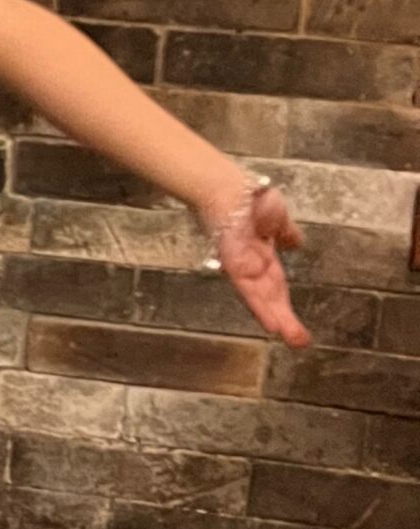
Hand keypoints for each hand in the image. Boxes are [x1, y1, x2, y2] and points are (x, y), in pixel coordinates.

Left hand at [200, 181, 309, 347]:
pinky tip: (271, 323)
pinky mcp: (233, 262)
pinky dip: (260, 305)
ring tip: (291, 338)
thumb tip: (295, 243)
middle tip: (300, 343)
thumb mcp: (277, 216)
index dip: (285, 308)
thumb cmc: (249, 197)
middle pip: (269, 298)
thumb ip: (285, 232)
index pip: (276, 288)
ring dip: (274, 318)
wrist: (229, 185)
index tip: (298, 330)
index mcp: (262, 259)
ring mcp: (241, 266)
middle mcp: (251, 267)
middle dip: (285, 320)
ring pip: (259, 298)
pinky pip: (247, 287)